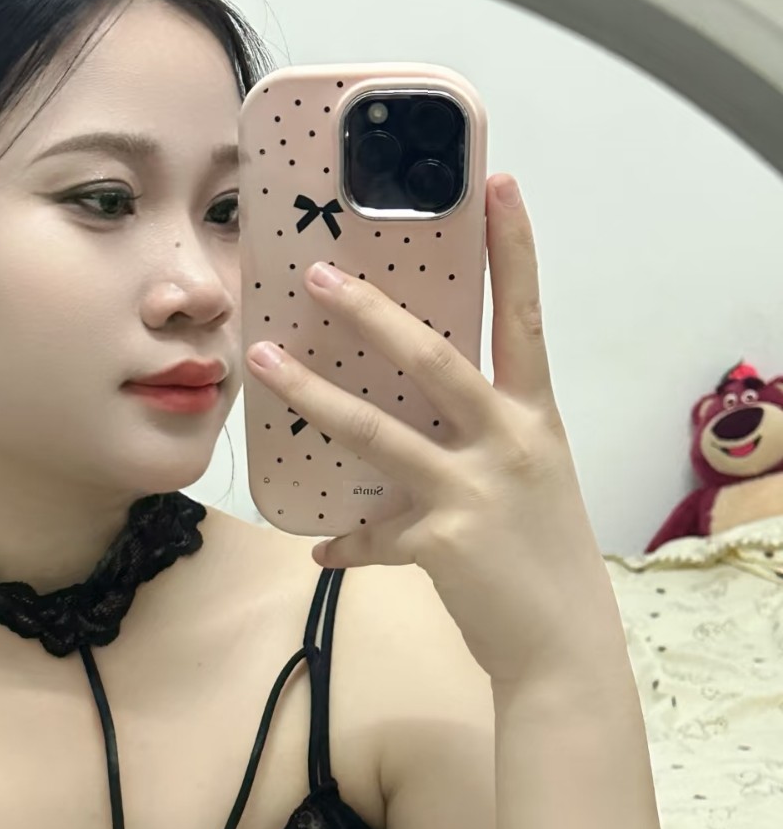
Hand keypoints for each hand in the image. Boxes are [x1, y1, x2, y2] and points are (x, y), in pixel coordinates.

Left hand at [244, 174, 622, 686]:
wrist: (564, 647)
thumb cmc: (543, 558)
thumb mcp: (527, 485)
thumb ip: (472, 453)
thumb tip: (404, 448)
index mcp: (534, 417)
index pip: (525, 315)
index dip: (514, 248)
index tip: (498, 182)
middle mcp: (509, 442)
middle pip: (432, 358)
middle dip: (372, 313)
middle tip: (318, 273)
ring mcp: (474, 490)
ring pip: (378, 431)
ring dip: (315, 396)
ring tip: (265, 361)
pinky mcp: (442, 542)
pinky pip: (371, 536)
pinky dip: (346, 543)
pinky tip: (322, 551)